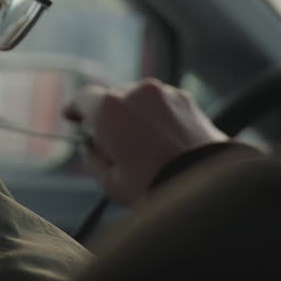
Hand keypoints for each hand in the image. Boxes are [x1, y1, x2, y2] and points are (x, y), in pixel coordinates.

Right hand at [63, 77, 227, 205]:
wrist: (208, 188)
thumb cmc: (155, 186)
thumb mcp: (110, 182)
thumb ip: (92, 159)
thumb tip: (91, 149)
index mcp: (108, 108)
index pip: (82, 97)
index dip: (74, 108)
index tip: (72, 117)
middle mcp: (134, 92)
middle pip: (111, 97)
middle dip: (108, 115)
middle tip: (110, 140)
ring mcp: (163, 93)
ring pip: (138, 99)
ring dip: (134, 114)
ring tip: (142, 144)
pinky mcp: (186, 99)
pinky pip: (162, 103)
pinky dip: (157, 116)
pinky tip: (162, 140)